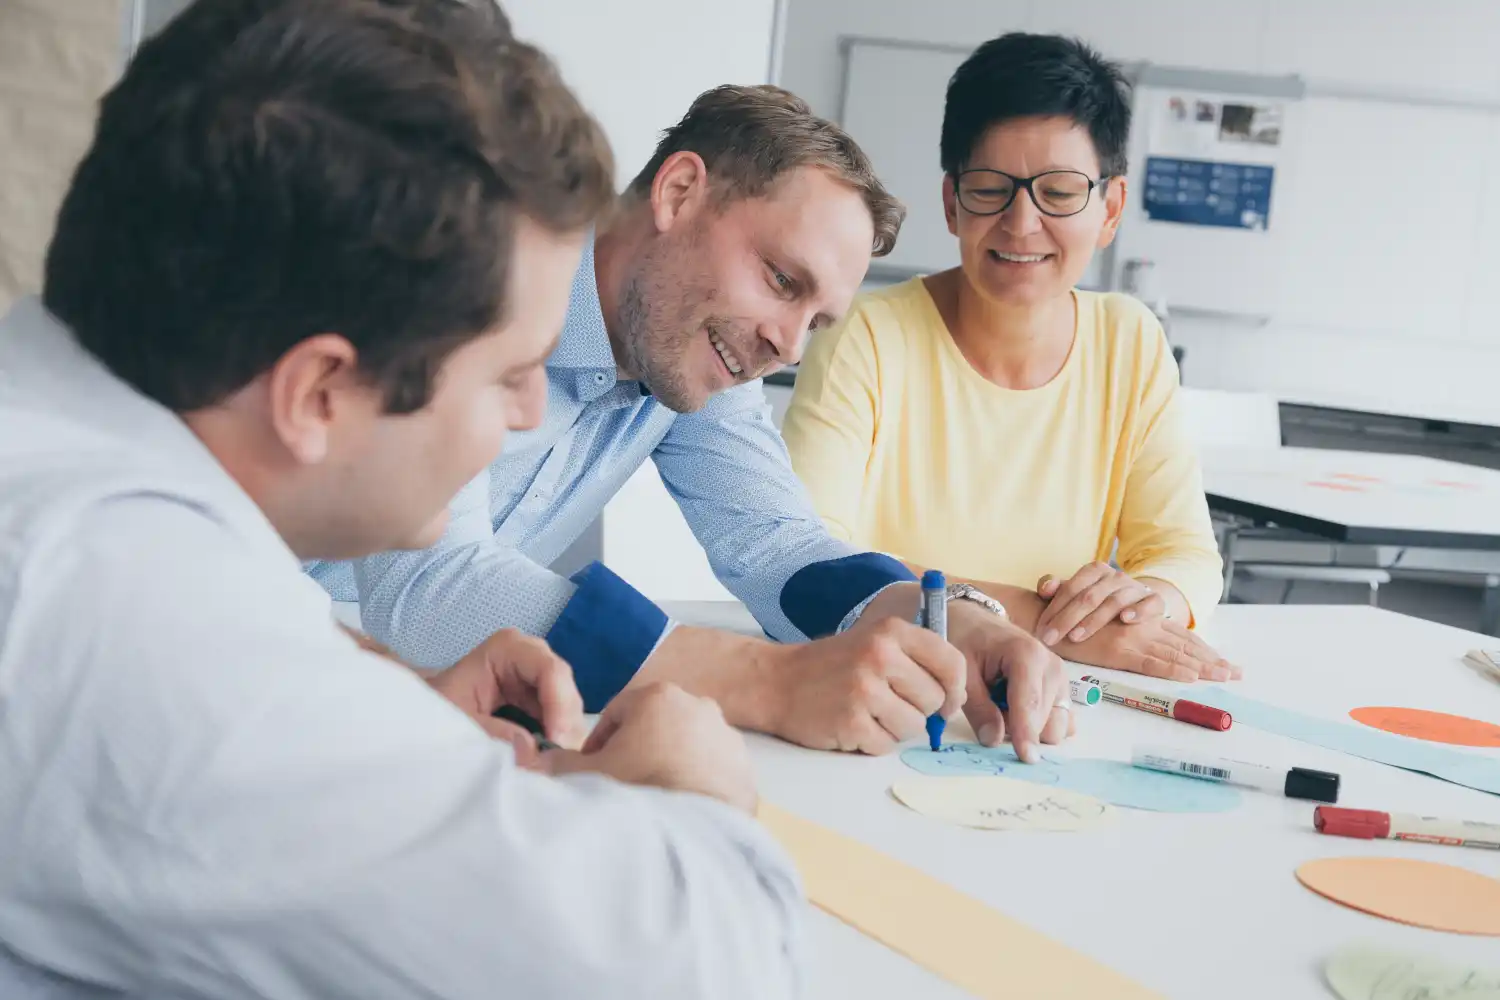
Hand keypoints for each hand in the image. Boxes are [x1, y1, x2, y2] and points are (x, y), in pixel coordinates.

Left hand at [429, 628, 585, 766]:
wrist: (424, 713)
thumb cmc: (435, 708)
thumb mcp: (455, 720)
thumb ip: (491, 733)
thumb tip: (531, 752)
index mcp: (510, 648)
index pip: (551, 671)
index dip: (559, 707)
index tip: (555, 745)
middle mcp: (533, 657)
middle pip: (566, 692)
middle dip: (564, 729)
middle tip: (555, 765)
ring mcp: (540, 679)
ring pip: (569, 711)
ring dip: (562, 740)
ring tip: (549, 768)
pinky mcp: (542, 701)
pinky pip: (560, 723)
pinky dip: (556, 744)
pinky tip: (547, 763)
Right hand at [546, 683, 758, 812]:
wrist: (687, 841)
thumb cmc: (634, 797)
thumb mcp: (580, 777)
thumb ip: (555, 763)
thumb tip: (535, 761)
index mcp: (658, 697)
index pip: (617, 712)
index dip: (601, 741)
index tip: (596, 768)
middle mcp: (699, 708)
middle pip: (656, 728)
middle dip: (639, 752)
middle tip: (625, 787)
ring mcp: (728, 740)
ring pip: (688, 750)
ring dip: (671, 768)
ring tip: (655, 804)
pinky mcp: (746, 772)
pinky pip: (714, 775)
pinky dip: (699, 788)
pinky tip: (683, 813)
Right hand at [766, 614, 967, 755]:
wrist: (776, 681)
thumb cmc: (833, 665)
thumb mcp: (875, 641)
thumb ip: (918, 660)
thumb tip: (957, 697)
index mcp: (891, 631)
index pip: (951, 663)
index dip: (954, 688)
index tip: (945, 699)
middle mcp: (880, 656)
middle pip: (935, 700)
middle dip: (919, 709)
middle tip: (888, 702)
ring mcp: (864, 690)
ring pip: (914, 727)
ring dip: (895, 728)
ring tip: (868, 712)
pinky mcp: (851, 723)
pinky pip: (886, 745)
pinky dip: (873, 741)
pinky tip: (852, 724)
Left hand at [946, 600, 1071, 761]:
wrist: (976, 623)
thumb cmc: (967, 642)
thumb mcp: (962, 672)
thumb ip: (978, 708)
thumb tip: (994, 740)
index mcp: (1027, 655)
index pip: (1029, 703)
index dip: (1026, 733)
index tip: (1026, 758)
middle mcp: (1052, 667)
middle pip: (1046, 721)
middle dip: (1020, 729)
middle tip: (992, 709)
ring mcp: (1061, 679)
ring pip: (1057, 725)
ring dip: (1031, 728)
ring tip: (1003, 707)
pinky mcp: (1063, 690)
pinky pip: (1062, 722)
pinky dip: (1041, 725)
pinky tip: (1018, 710)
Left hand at [1035, 563, 1164, 645]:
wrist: (1138, 601)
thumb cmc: (1099, 598)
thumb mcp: (1077, 591)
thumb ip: (1055, 587)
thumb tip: (1044, 588)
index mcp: (1095, 570)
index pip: (1071, 588)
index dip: (1054, 609)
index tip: (1041, 630)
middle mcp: (1115, 577)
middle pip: (1088, 597)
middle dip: (1067, 619)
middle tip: (1051, 639)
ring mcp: (1135, 588)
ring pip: (1113, 602)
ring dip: (1094, 620)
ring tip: (1076, 636)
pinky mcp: (1154, 600)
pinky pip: (1149, 604)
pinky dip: (1138, 611)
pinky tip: (1125, 620)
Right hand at [1061, 617, 1240, 681]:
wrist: (1043, 615)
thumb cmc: (1067, 620)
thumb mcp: (1096, 622)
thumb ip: (1110, 625)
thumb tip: (1130, 637)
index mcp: (1139, 620)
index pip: (1178, 635)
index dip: (1201, 648)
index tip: (1223, 662)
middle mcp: (1141, 626)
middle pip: (1184, 645)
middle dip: (1211, 661)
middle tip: (1237, 673)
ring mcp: (1132, 637)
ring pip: (1175, 654)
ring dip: (1203, 667)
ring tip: (1226, 676)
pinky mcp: (1119, 650)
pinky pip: (1152, 663)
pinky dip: (1173, 671)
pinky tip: (1192, 678)